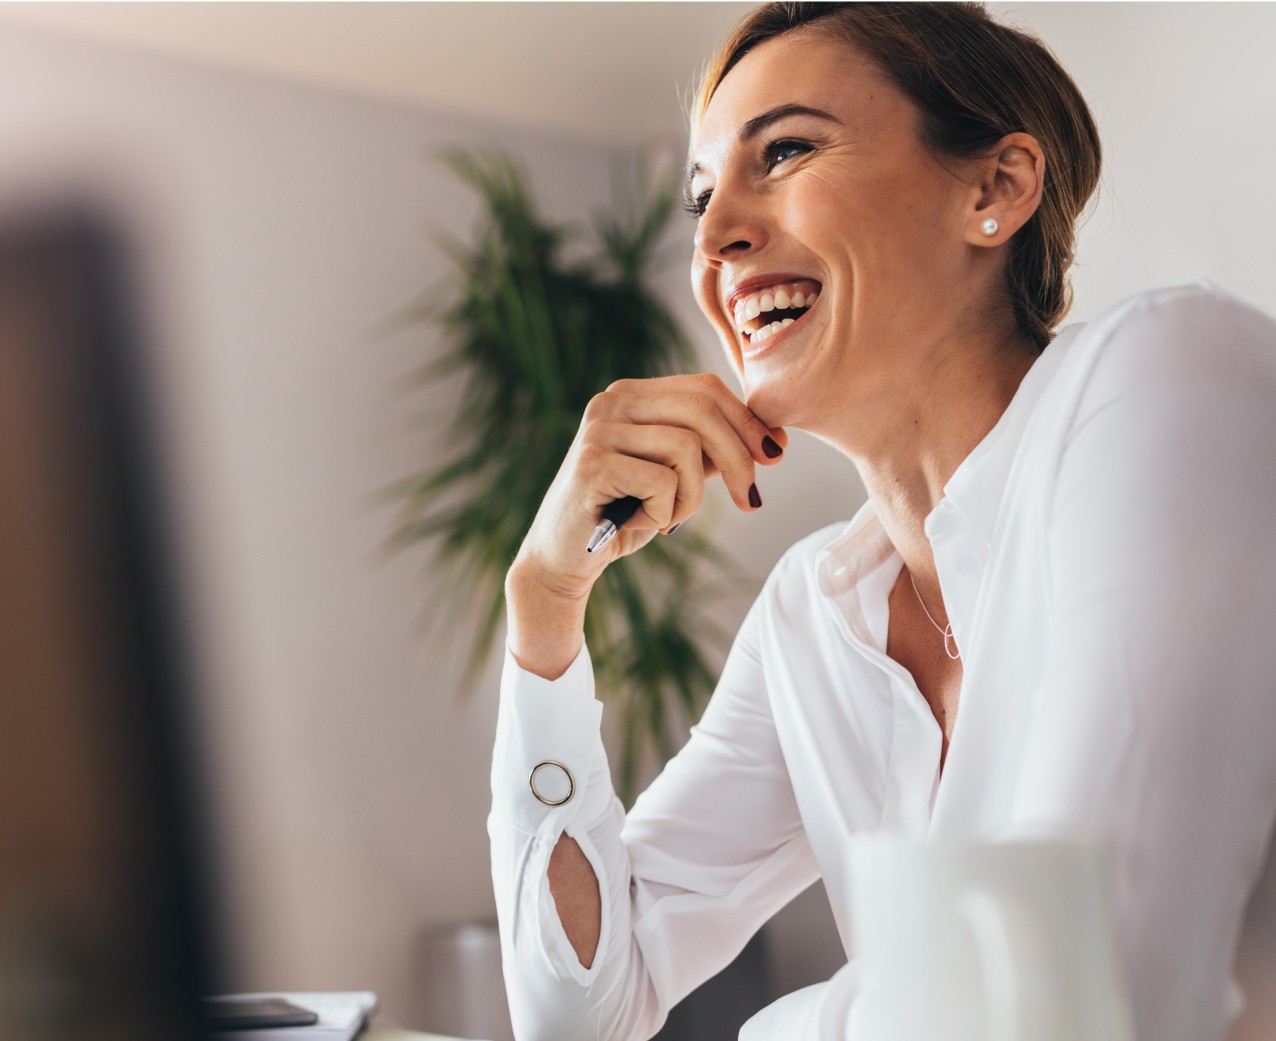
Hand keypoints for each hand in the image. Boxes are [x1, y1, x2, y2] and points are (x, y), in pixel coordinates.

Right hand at [506, 373, 785, 676]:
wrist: (563, 559)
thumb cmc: (622, 515)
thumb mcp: (675, 476)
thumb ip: (710, 451)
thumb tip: (772, 440)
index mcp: (632, 394)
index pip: (705, 388)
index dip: (747, 421)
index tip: (774, 455)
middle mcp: (611, 401)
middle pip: (703, 410)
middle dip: (740, 457)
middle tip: (750, 500)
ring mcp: (598, 429)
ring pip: (687, 448)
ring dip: (692, 496)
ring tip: (668, 517)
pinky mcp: (592, 464)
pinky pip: (663, 482)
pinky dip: (665, 512)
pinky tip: (642, 523)